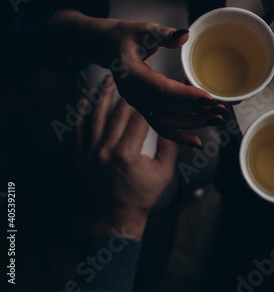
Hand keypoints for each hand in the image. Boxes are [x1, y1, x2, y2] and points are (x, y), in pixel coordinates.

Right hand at [48, 9, 227, 146]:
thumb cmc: (126, 37)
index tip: (208, 98)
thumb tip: (185, 35)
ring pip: (166, 121)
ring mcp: (138, 104)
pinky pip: (162, 127)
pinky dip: (179, 136)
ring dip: (193, 123)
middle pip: (167, 108)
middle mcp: (133, 94)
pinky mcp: (144, 109)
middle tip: (221, 110)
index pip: (161, 89)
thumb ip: (164, 34)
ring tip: (217, 120)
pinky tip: (197, 142)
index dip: (185, 96)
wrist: (109, 48)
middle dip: (196, 111)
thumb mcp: (144, 29)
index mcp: (130, 74)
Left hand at [76, 76, 178, 240]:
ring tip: (109, 80)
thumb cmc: (142, 196)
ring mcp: (90, 153)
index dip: (148, 103)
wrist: (116, 217)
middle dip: (128, 94)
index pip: (139, 119)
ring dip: (103, 97)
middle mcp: (106, 151)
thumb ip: (169, 147)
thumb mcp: (164, 173)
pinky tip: (84, 100)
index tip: (153, 91)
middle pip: (118, 113)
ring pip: (95, 117)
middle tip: (133, 79)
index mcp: (128, 154)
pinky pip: (79, 131)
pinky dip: (81, 114)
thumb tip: (172, 124)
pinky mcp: (81, 157)